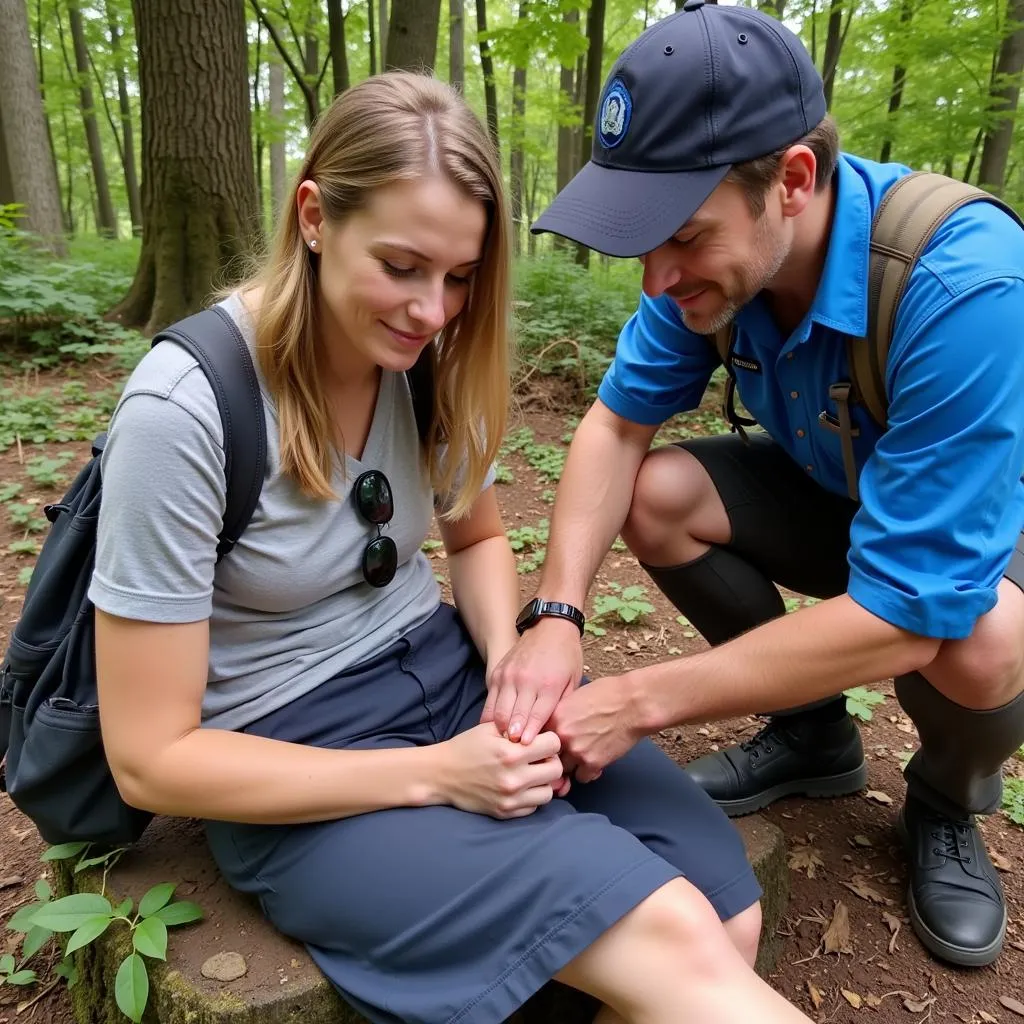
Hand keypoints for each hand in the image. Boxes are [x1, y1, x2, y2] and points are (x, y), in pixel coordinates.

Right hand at [434, 722, 564, 818]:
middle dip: (550, 760)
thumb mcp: (489, 729)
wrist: (440, 775)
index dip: (548, 740)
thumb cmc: (465, 747)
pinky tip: (520, 787)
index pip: (554, 744)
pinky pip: (534, 807)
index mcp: (511, 753)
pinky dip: (531, 797)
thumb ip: (517, 727)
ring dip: (543, 782)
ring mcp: (511, 798)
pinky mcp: (506, 813)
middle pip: (556, 769)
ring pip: (549, 792)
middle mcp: (514, 778)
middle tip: (538, 758)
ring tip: (530, 774)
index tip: (539, 741)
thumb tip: (541, 730)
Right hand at [482, 618, 582, 743]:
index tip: (524, 750)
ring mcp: (509, 676)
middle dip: (511, 738)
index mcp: (548, 684)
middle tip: (511, 756)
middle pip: (513, 716)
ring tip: (501, 746)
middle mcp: (525, 680)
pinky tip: (493, 730)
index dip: (529, 736)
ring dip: (498, 730)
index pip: (536, 716)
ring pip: (498, 710)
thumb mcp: (574, 681)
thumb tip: (554, 733)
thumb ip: (563, 706)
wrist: (550, 627)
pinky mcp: (498, 673)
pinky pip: (490, 699)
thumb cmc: (566, 657)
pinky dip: (490, 716)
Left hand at [548, 675, 645, 782]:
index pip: (537, 740)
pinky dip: (587, 773)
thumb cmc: (608, 694)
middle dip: (555, 758)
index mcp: (554, 717)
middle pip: (547, 758)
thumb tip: (551, 729)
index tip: (547, 749)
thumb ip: (560, 715)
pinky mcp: (593, 762)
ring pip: (562, 771)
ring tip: (580, 759)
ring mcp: (576, 750)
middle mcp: (561, 736)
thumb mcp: (574, 697)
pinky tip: (593, 764)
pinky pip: (581, 778)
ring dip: (570, 767)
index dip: (542, 745)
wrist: (633, 703)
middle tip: (562, 758)